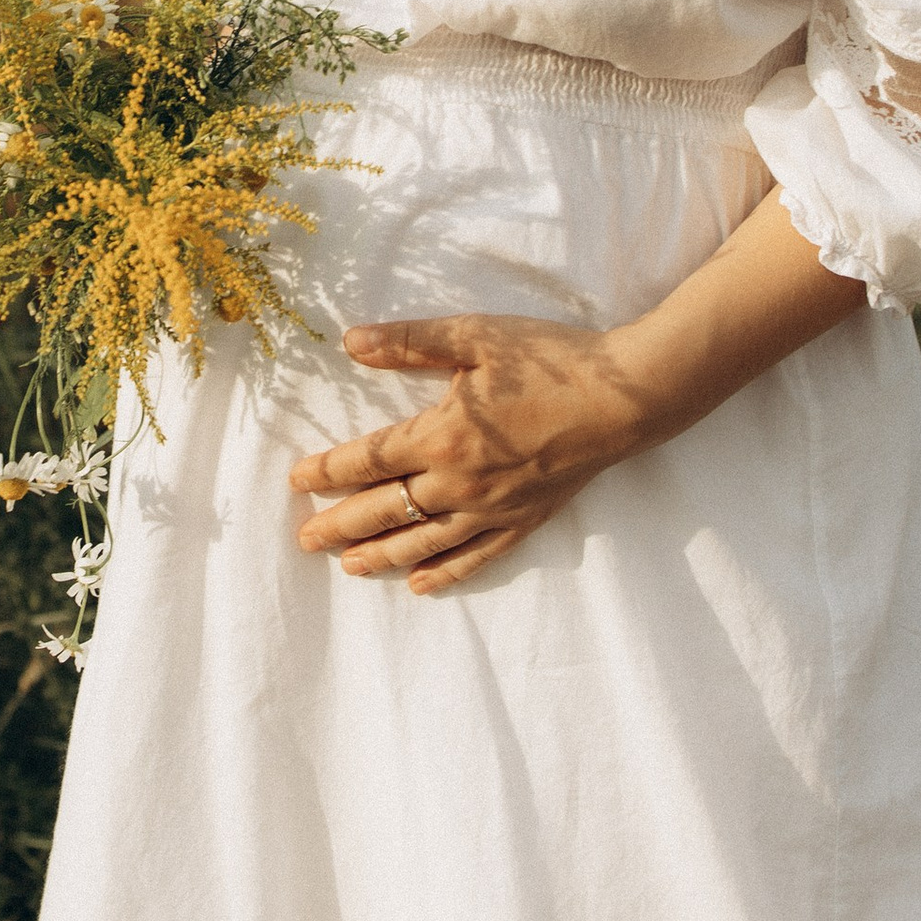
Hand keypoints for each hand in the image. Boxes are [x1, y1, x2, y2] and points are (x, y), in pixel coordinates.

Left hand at [288, 313, 657, 595]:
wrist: (623, 397)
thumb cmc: (549, 360)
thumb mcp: (475, 335)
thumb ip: (410, 341)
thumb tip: (350, 341)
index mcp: (441, 435)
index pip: (366, 461)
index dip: (326, 472)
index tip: (297, 480)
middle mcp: (459, 482)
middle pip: (385, 511)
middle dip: (340, 526)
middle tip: (305, 540)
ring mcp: (492, 508)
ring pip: (423, 542)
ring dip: (380, 555)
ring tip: (348, 567)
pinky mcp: (523, 520)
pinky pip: (475, 556)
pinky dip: (445, 573)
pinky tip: (419, 584)